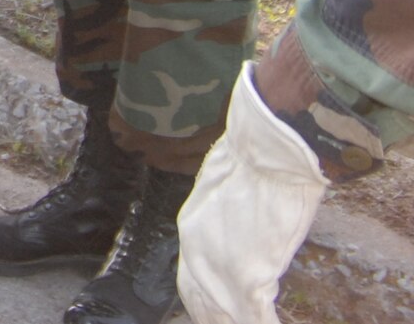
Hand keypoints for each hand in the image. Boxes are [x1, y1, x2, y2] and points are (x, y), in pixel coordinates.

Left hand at [177, 64, 327, 323]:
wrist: (268, 151)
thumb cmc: (251, 161)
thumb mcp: (222, 188)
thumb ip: (223, 214)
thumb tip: (236, 222)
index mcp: (191, 229)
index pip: (190, 277)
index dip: (202, 297)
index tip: (211, 309)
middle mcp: (198, 253)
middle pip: (201, 301)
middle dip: (214, 315)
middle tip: (225, 322)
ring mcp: (221, 268)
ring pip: (225, 314)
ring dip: (236, 319)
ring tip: (252, 322)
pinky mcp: (248, 278)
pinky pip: (254, 317)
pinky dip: (261, 322)